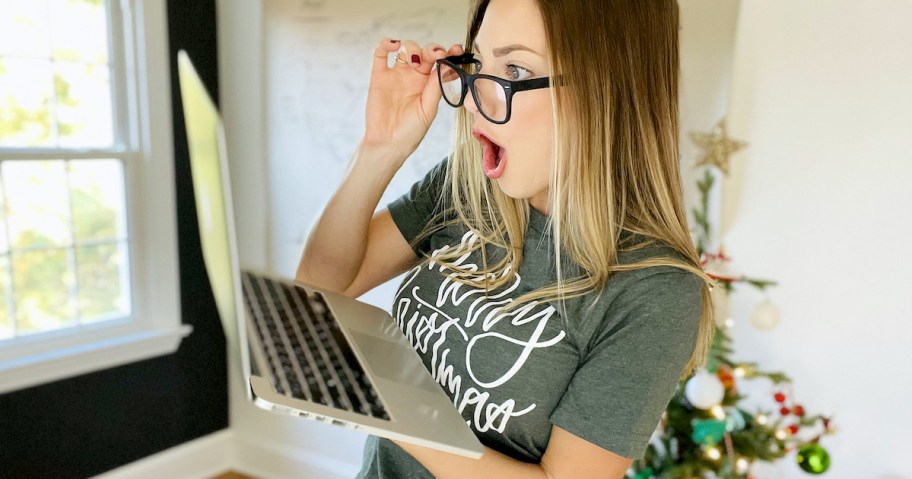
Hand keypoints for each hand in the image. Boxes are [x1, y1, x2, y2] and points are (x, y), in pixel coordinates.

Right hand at [361, 38, 463, 163]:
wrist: (388, 144)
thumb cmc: (410, 132)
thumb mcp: (428, 110)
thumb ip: (436, 87)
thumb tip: (448, 66)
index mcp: (429, 83)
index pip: (441, 62)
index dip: (450, 53)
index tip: (457, 50)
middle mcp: (414, 76)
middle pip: (425, 52)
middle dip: (432, 49)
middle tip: (437, 55)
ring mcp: (396, 74)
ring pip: (406, 49)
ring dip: (413, 47)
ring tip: (415, 60)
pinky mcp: (379, 75)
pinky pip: (381, 53)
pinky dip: (386, 44)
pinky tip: (394, 45)